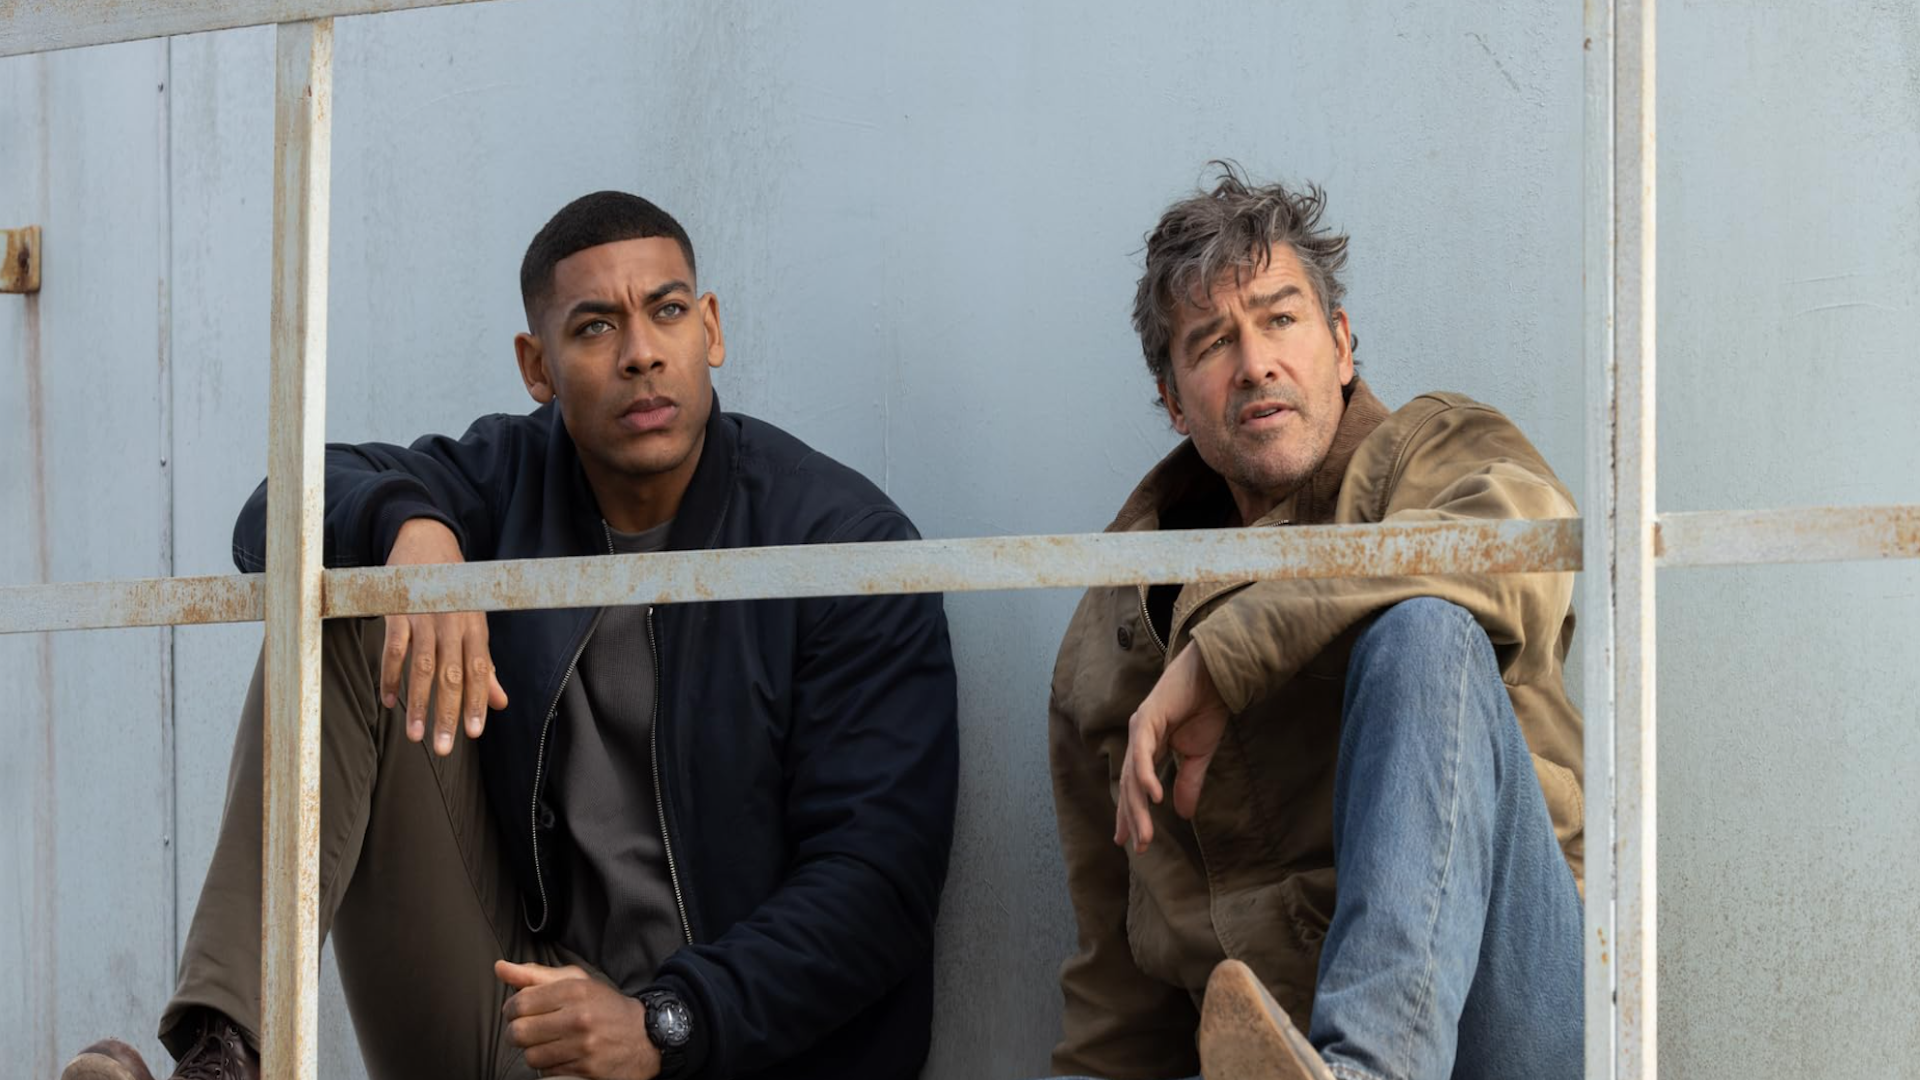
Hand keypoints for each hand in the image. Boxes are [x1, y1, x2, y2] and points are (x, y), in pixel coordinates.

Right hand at [380, 518, 507, 754]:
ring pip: (421, 668)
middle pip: (450, 675)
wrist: (427, 543)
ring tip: (414, 735)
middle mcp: (452, 624)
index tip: (474, 733)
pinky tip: (389, 702)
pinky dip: (390, 677)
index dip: (477, 702)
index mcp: (475, 628)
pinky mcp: (397, 612)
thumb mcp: (475, 624)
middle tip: (444, 748)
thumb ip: (485, 666)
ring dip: (417, 703)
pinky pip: (393, 650)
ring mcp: (424, 618)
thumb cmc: (454, 593)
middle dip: (448, 714)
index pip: (478, 672)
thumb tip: (500, 702)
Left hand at [497, 960, 659, 1079]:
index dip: (511, 1010)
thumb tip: (500, 968)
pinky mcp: (586, 1070)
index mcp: (575, 990)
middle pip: (520, 1032)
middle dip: (517, 1033)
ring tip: (548, 1044)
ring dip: (534, 1052)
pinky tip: (562, 1056)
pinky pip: (548, 1073)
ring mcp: (583, 1046)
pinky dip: (550, 1067)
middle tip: (527, 1031)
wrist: (646, 1035)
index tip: (516, 1013)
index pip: (520, 1003)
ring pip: (531, 1056)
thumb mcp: (576, 982)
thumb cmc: (604, 1006)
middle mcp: (579, 1017)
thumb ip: (535, 975)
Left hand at [1115, 643, 1230, 853]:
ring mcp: (1140, 729)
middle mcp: (1138, 741)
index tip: (1130, 841)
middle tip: (1138, 846)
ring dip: (1138, 807)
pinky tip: (1153, 797)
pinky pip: (1144, 753)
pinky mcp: (1147, 718)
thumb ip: (1187, 783)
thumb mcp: (1197, 756)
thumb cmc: (1204, 710)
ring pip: (1134, 775)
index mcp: (1148, 748)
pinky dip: (1146, 776)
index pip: (1134, 788)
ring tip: (1144, 835)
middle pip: (1129, 787)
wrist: (1214, 678)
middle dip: (1132, 818)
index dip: (1130, 814)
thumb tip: (1181, 814)